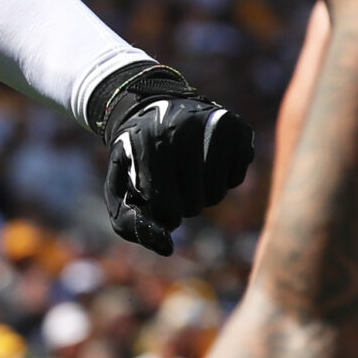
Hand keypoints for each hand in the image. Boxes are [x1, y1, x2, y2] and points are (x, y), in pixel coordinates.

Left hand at [89, 62, 255, 254]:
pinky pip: (235, 179)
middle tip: (170, 180)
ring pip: (216, 195)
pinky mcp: (238, 129)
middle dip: (180, 203)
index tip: (154, 196)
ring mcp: (214, 127)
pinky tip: (205, 158)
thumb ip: (131, 223)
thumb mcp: (119, 187)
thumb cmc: (135, 157)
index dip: (161, 213)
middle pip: (193, 205)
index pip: (166, 211)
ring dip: (200, 193)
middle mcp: (185, 131)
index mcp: (151, 144)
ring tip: (186, 170)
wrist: (153, 108)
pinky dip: (220, 178)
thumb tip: (166, 249)